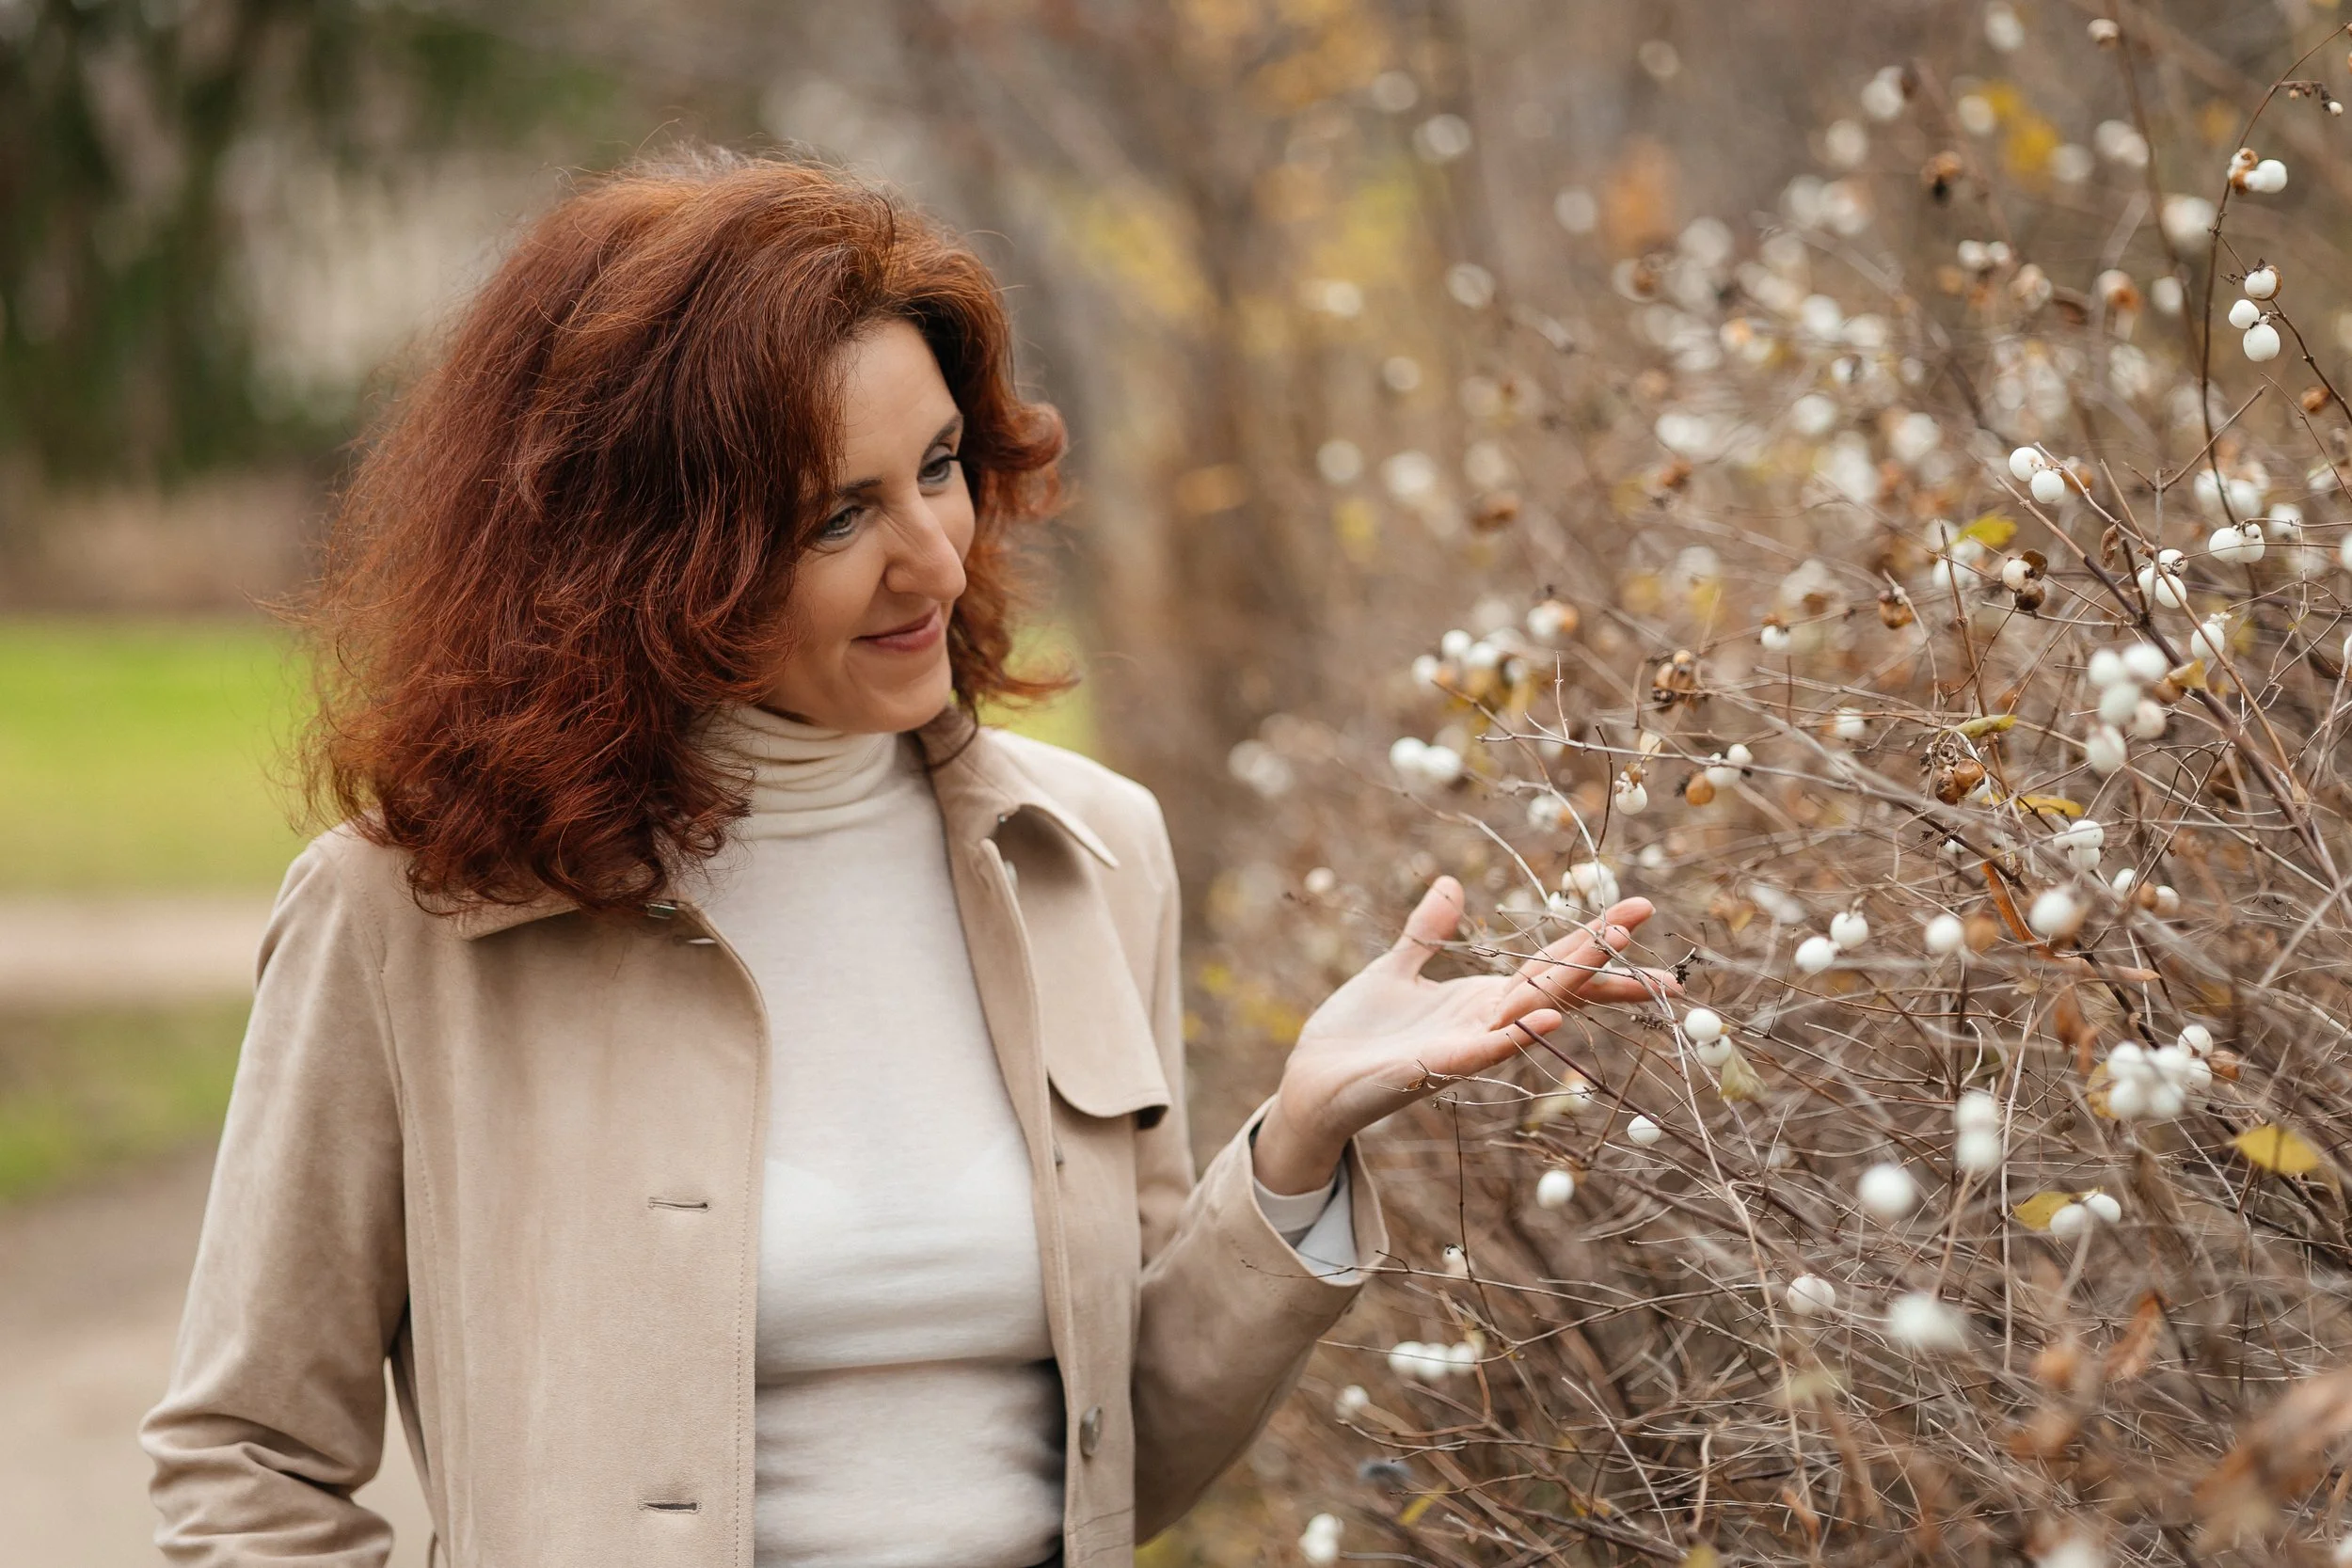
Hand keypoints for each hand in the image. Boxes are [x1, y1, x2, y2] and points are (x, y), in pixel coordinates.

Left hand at [1250, 875, 1680, 1194]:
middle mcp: (1484, 1023)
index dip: (1594, 940)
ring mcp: (1464, 1046)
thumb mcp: (1394, 969)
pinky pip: (1483, 1051)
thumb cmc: (1357, 1034)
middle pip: (1556, 984)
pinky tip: (1545, 1016)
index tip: (1639, 912)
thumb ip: (1426, 933)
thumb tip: (1450, 884)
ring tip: (1611, 952)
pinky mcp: (1433, 1068)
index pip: (1549, 964)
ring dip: (1569, 984)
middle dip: (1602, 958)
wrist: (1312, 1081)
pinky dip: (1516, 1035)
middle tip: (1650, 927)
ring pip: (1529, 1011)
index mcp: (1479, 998)